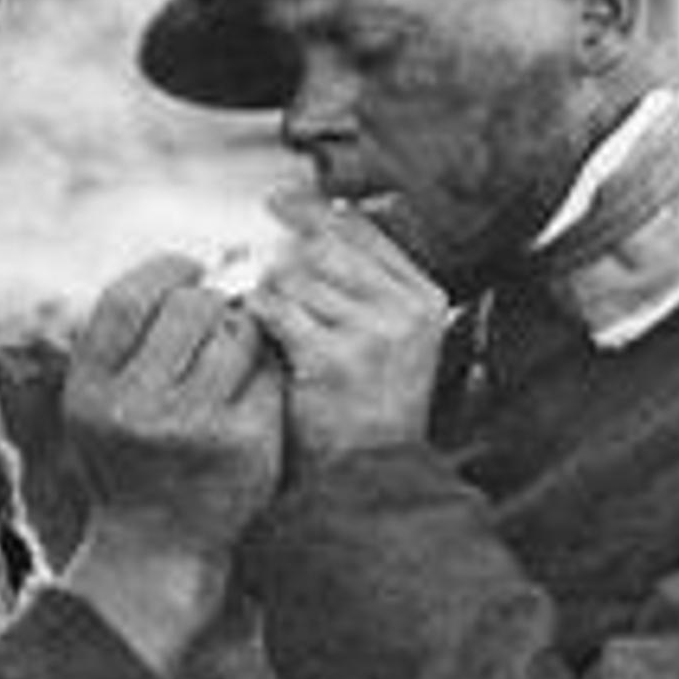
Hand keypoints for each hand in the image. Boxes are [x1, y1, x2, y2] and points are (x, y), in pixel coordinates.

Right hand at [62, 256, 285, 555]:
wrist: (158, 547)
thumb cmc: (132, 458)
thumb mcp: (99, 401)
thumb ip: (128, 336)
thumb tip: (210, 259)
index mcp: (91, 390)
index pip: (129, 297)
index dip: (167, 269)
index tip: (189, 270)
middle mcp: (136, 408)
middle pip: (191, 306)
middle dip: (212, 299)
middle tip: (218, 315)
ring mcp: (195, 428)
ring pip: (237, 333)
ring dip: (242, 332)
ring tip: (232, 355)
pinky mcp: (246, 444)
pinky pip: (267, 373)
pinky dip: (263, 372)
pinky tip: (250, 392)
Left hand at [243, 189, 451, 465]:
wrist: (370, 478)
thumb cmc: (368, 410)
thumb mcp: (389, 340)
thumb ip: (364, 285)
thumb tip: (316, 218)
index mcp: (424, 299)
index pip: (363, 230)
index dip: (315, 208)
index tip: (279, 200)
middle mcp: (405, 310)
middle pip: (325, 247)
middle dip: (283, 255)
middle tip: (255, 265)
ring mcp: (372, 334)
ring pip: (297, 276)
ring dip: (268, 292)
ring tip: (264, 319)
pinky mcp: (333, 358)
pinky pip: (277, 309)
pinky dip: (256, 315)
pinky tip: (254, 331)